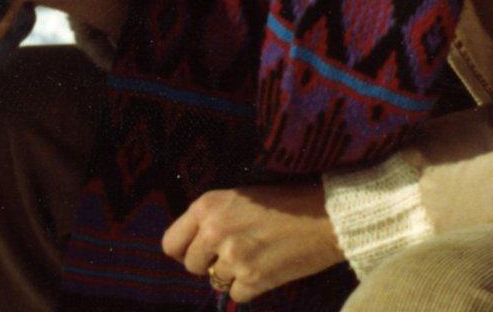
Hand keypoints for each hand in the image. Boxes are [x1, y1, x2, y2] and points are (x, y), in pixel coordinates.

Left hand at [161, 184, 343, 303]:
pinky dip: (249, 288)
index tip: (197, 252)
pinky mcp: (254, 279)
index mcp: (206, 206)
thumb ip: (211, 218)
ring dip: (232, 275)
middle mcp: (214, 230)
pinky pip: (237, 295)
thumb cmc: (280, 202)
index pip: (171, 242)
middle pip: (192, 266)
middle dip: (208, 264)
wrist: (321, 216)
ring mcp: (234, 256)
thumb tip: (194, 245)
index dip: (183, 250)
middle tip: (231, 254)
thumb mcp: (236, 198)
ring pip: (216, 281)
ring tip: (254, 256)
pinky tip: (265, 269)